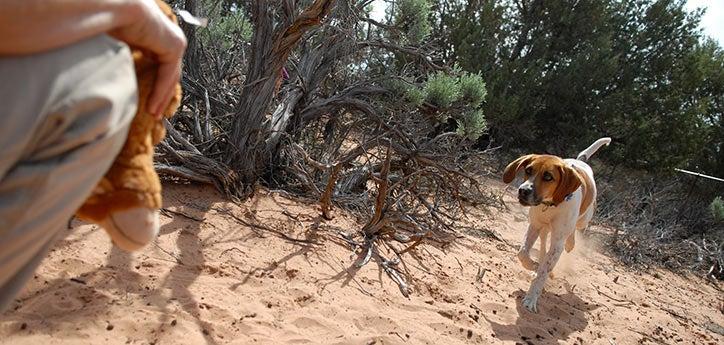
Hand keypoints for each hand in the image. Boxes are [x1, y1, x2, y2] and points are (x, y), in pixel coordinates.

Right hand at [109, 0, 186, 118]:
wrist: (108, 5)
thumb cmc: (99, 18)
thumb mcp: (109, 44)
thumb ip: (117, 58)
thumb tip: (107, 75)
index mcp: (146, 28)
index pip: (153, 58)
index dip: (149, 81)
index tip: (141, 100)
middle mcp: (160, 31)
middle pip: (164, 68)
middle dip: (159, 92)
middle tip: (151, 112)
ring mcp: (170, 37)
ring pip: (169, 73)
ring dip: (161, 96)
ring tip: (152, 114)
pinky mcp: (174, 44)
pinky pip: (168, 73)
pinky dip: (160, 91)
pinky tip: (152, 106)